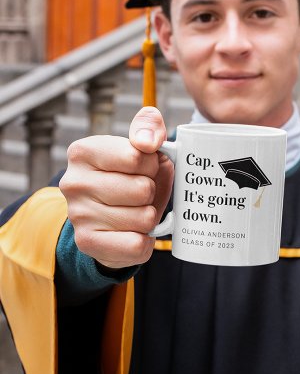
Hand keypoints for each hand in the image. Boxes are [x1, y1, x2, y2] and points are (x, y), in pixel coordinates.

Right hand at [59, 107, 172, 268]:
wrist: (114, 217)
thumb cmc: (134, 176)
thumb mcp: (145, 146)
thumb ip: (149, 128)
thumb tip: (147, 142)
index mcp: (84, 152)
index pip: (137, 157)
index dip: (153, 165)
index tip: (145, 167)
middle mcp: (73, 182)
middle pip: (143, 189)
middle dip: (152, 192)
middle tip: (141, 194)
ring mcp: (78, 215)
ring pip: (144, 218)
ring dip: (150, 217)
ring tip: (136, 211)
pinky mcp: (87, 243)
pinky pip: (137, 245)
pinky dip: (145, 241)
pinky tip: (134, 233)